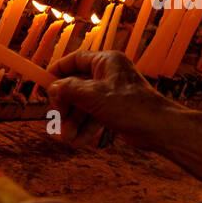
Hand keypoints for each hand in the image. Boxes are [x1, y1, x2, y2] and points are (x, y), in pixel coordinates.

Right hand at [47, 48, 173, 148]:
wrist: (158, 128)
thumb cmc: (131, 106)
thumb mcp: (93, 96)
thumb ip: (68, 90)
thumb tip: (52, 88)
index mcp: (106, 61)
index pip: (74, 60)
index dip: (57, 72)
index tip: (43, 85)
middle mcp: (109, 74)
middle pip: (76, 87)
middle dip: (65, 108)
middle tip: (57, 121)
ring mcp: (112, 93)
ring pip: (83, 106)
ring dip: (73, 122)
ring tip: (66, 139)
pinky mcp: (116, 110)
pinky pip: (93, 117)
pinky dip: (85, 128)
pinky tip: (77, 142)